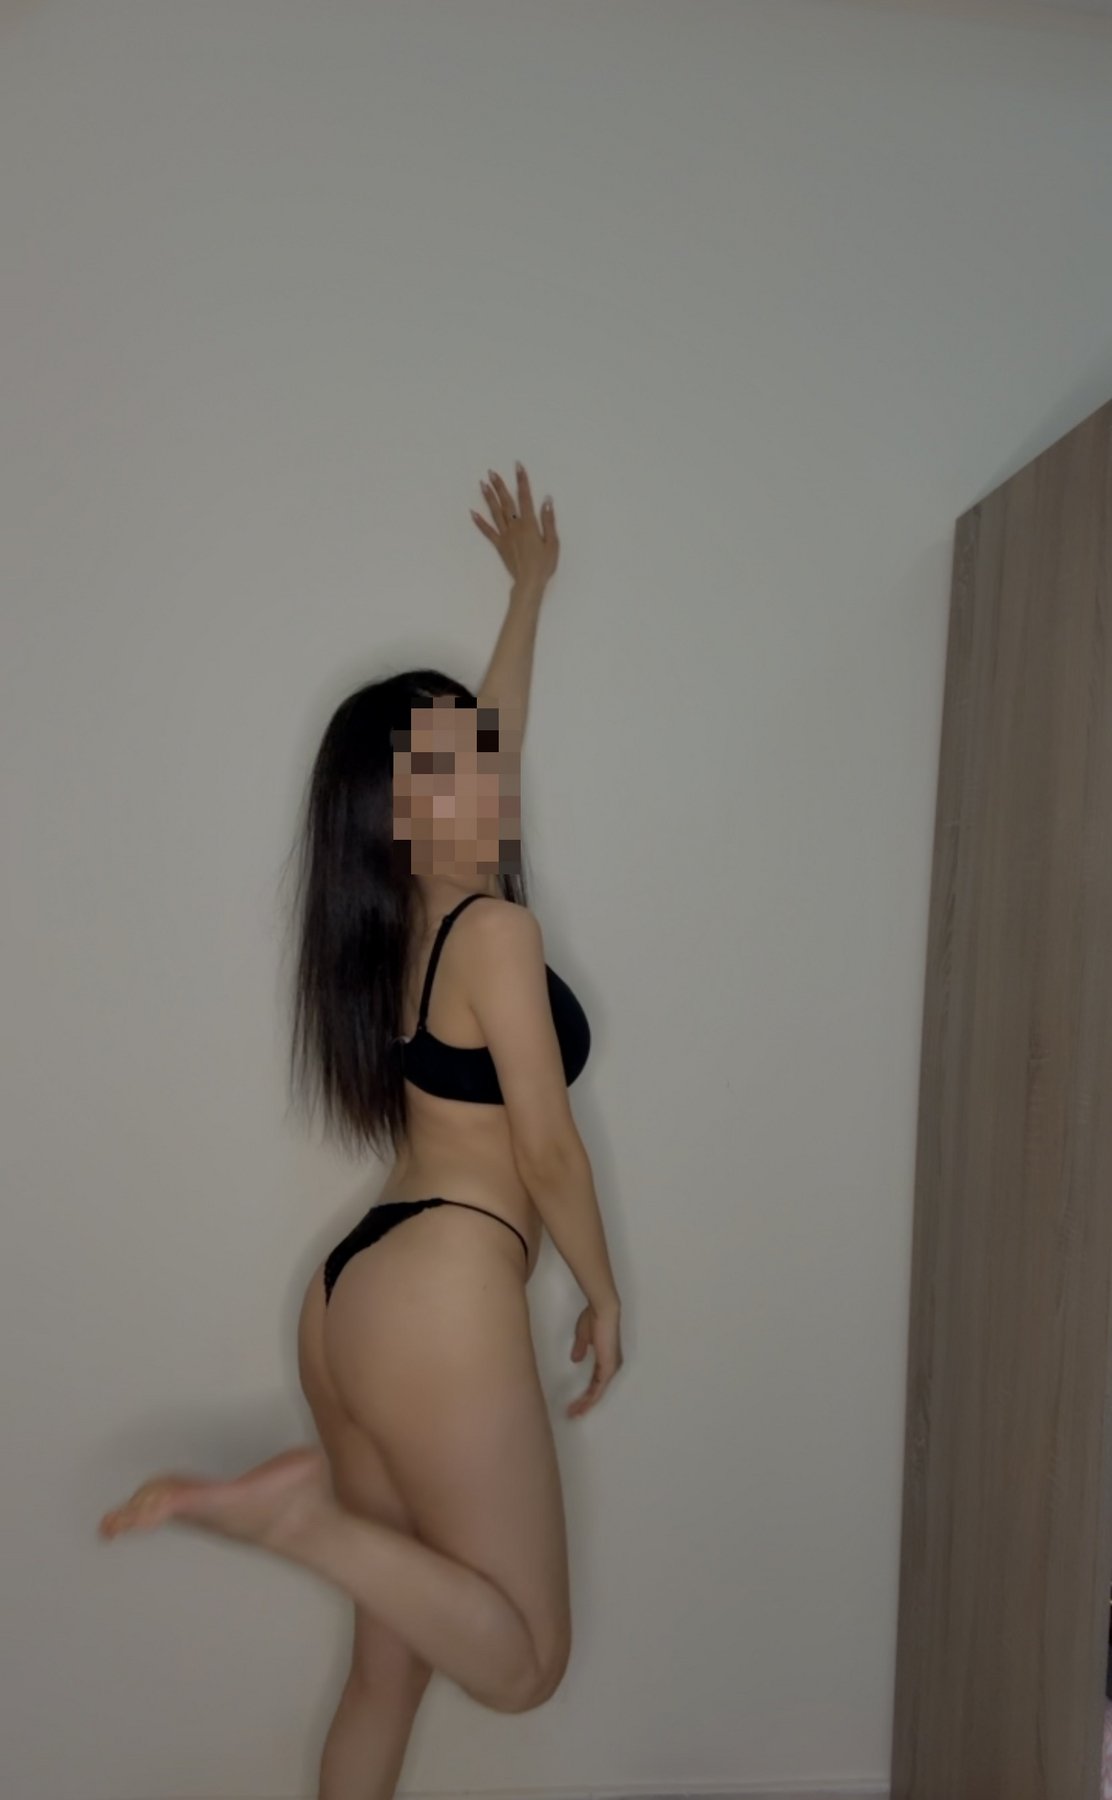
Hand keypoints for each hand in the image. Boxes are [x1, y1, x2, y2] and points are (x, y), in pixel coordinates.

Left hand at [471, 463, 559, 594]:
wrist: (529, 582)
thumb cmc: (544, 564)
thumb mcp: (552, 542)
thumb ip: (548, 520)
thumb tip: (546, 500)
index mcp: (529, 524)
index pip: (525, 497)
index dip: (522, 480)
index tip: (517, 466)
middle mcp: (515, 526)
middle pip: (506, 502)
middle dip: (500, 485)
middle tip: (491, 471)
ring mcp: (505, 535)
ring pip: (495, 512)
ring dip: (489, 497)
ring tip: (483, 484)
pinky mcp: (500, 545)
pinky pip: (488, 531)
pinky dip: (479, 522)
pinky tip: (472, 512)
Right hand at [566, 1300, 622, 1418]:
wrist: (603, 1310)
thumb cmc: (593, 1318)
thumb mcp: (584, 1336)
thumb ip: (581, 1348)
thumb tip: (576, 1359)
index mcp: (607, 1358)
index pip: (596, 1381)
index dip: (587, 1392)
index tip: (575, 1402)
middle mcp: (611, 1365)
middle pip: (598, 1390)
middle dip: (585, 1403)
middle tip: (573, 1413)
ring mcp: (611, 1367)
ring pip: (598, 1392)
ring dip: (586, 1404)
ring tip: (574, 1412)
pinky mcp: (608, 1367)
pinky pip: (598, 1388)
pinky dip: (590, 1398)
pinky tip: (581, 1405)